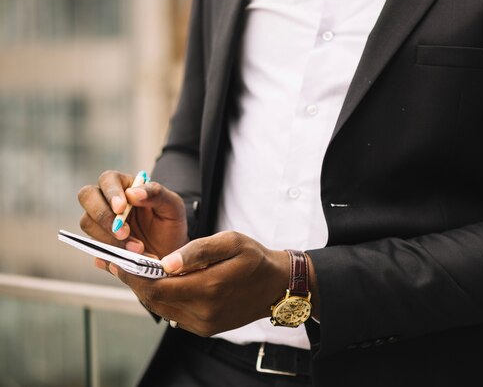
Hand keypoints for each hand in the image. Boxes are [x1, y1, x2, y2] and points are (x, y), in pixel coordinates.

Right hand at [78, 170, 188, 258]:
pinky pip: (94, 248)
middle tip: (124, 233)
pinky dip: (110, 256)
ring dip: (109, 238)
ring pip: (87, 223)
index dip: (110, 193)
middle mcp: (107, 202)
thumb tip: (132, 193)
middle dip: (103, 216)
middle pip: (87, 197)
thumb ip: (156, 194)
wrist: (171, 252)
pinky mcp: (100, 244)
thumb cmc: (170, 222)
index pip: (108, 180)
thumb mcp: (172, 206)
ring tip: (138, 249)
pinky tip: (127, 261)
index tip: (121, 208)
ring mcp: (100, 223)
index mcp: (125, 186)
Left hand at [105, 231, 292, 335]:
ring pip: (161, 308)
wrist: (277, 286)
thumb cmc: (255, 259)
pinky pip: (174, 313)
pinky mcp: (205, 328)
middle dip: (133, 281)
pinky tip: (159, 282)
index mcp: (209, 288)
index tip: (115, 259)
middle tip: (117, 262)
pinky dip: (162, 298)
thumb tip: (165, 262)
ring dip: (145, 290)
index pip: (156, 287)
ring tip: (133, 269)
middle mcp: (203, 312)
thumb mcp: (231, 242)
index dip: (132, 274)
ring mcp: (204, 324)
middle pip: (153, 300)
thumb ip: (197, 250)